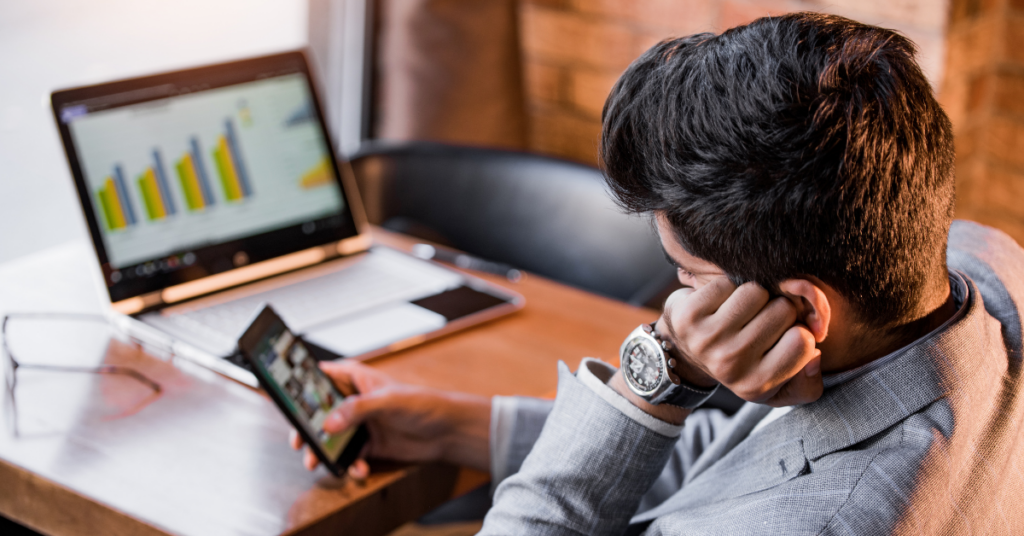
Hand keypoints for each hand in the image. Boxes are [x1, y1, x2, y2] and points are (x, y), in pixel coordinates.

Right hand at [288, 360, 490, 476]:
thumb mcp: (388, 401)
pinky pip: (349, 456)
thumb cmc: (423, 404)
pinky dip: (350, 465)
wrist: (448, 432)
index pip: (322, 376)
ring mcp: (361, 423)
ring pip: (331, 438)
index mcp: (356, 379)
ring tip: (318, 464)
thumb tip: (328, 423)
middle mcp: (354, 401)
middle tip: (299, 442)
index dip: (301, 385)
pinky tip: (359, 470)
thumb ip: (357, 409)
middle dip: (307, 429)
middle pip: (319, 412)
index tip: (284, 398)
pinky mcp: (369, 444)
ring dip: (324, 452)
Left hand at [657, 277, 822, 406]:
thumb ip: (809, 383)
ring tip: (743, 313)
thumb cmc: (743, 365)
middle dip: (778, 310)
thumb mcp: (780, 388)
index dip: (799, 332)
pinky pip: (728, 283)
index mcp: (757, 385)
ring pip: (757, 291)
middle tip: (761, 322)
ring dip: (755, 296)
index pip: (804, 341)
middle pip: (783, 310)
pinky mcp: (688, 315)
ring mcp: (707, 339)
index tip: (784, 337)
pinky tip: (721, 305)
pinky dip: (729, 288)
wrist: (687, 353)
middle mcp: (731, 364)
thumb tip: (815, 357)